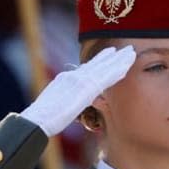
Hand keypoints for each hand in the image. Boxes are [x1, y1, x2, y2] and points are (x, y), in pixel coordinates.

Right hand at [21, 45, 136, 136]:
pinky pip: (104, 78)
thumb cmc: (42, 119)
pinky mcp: (84, 90)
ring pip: (103, 68)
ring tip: (131, 52)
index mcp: (66, 80)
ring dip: (118, 60)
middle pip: (97, 64)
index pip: (87, 69)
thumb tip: (67, 105)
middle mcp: (73, 76)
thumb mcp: (54, 106)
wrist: (37, 120)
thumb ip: (64, 101)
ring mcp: (79, 81)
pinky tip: (126, 67)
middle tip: (126, 49)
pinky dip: (115, 71)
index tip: (111, 54)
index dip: (100, 61)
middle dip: (112, 56)